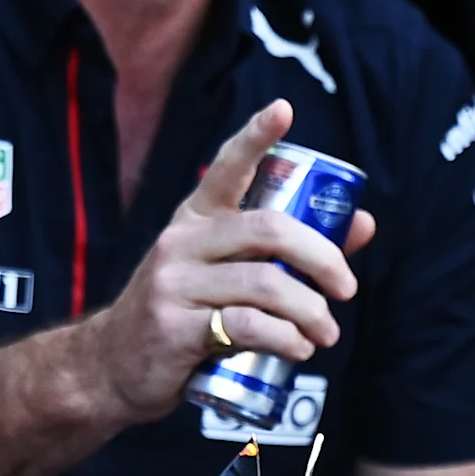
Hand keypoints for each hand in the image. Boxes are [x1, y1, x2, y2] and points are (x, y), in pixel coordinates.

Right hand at [82, 102, 373, 423]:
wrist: (112, 367)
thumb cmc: (183, 315)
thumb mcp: (225, 274)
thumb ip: (288, 252)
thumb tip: (362, 223)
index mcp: (195, 219)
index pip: (226, 167)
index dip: (255, 136)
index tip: (283, 109)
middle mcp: (181, 241)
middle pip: (268, 229)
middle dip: (322, 257)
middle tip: (346, 288)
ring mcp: (174, 282)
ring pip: (266, 284)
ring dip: (311, 312)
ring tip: (325, 334)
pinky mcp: (175, 326)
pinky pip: (247, 326)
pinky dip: (286, 340)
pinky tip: (297, 350)